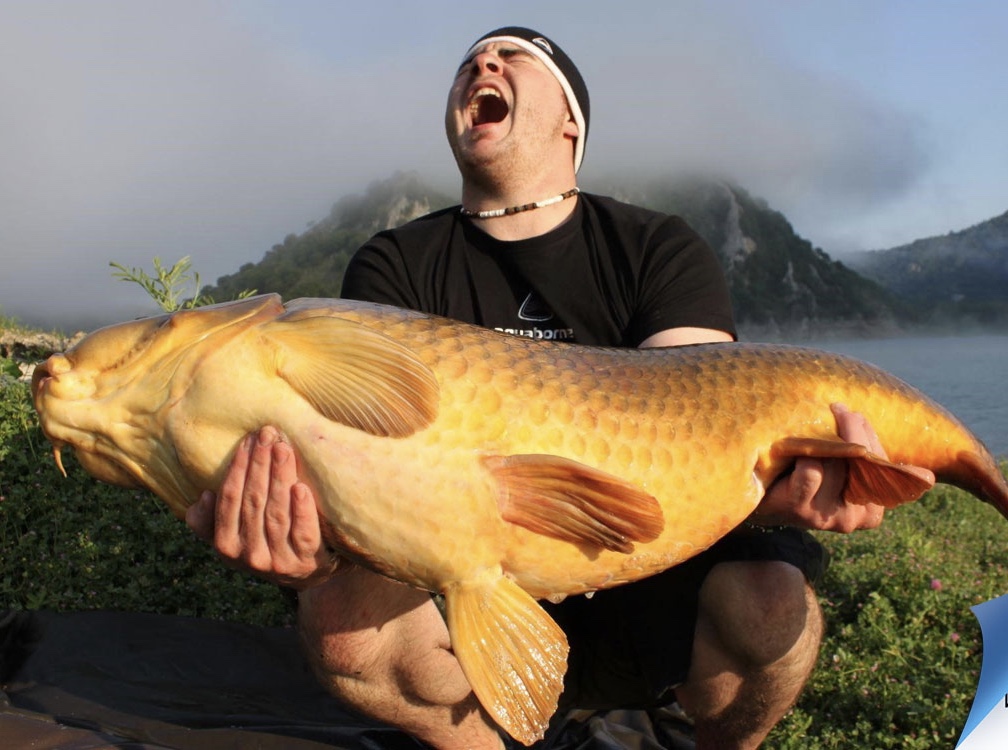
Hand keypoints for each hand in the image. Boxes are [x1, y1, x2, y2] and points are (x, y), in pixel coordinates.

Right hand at [185, 425, 338, 588]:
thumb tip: (204, 496)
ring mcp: (280, 561)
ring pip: (277, 514)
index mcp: (226, 547)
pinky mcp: (309, 562)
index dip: (238, 469)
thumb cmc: (266, 541)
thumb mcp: (233, 537)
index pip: (230, 500)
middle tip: (268, 434)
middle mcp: (251, 557)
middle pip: (253, 502)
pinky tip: (300, 487)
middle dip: (260, 464)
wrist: (308, 573)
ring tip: (283, 448)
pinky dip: (302, 510)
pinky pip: (304, 534)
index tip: (248, 440)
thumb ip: (212, 520)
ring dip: (279, 477)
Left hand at [749, 404, 932, 532]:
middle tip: (839, 409)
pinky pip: (813, 472)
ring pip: (838, 463)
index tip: (855, 415)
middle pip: (865, 460)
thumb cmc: (806, 479)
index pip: (886, 466)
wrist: (759, 497)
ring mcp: (829, 516)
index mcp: (873, 511)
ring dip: (826, 439)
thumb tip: (928, 477)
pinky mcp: (802, 509)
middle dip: (853, 429)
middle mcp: (856, 518)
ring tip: (813, 424)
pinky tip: (795, 452)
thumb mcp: (846, 473)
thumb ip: (875, 466)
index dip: (870, 436)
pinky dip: (805, 455)